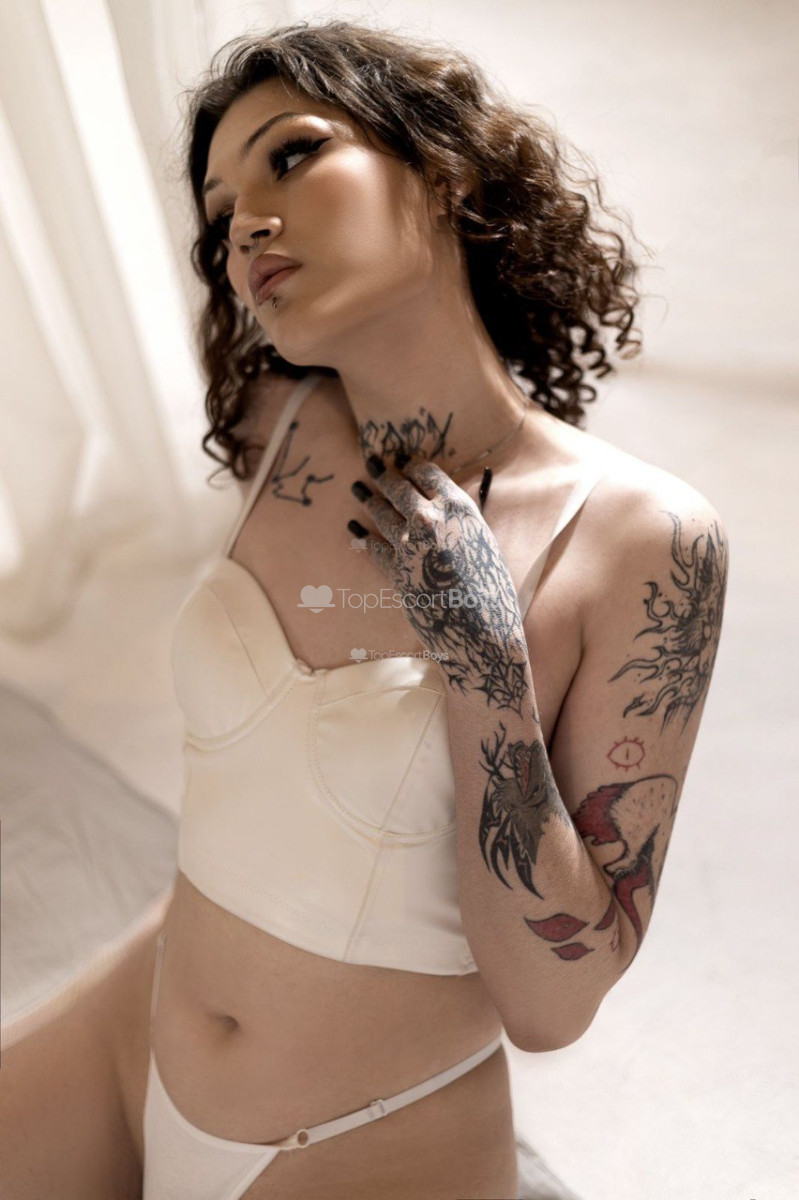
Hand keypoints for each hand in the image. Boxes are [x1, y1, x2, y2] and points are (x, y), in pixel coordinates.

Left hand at [348, 454, 532, 715]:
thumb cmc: (491, 589)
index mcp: (460, 508)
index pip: (429, 474)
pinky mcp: (395, 569)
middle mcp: (432, 519)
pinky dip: (363, 537)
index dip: (413, 466)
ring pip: (382, 513)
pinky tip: (355, 530)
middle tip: (371, 463)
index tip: (403, 462)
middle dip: (383, 474)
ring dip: (368, 499)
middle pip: (399, 488)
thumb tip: (442, 510)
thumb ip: (460, 523)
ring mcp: (410, 543)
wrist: (481, 630)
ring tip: (358, 489)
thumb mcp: (483, 543)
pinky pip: (373, 548)